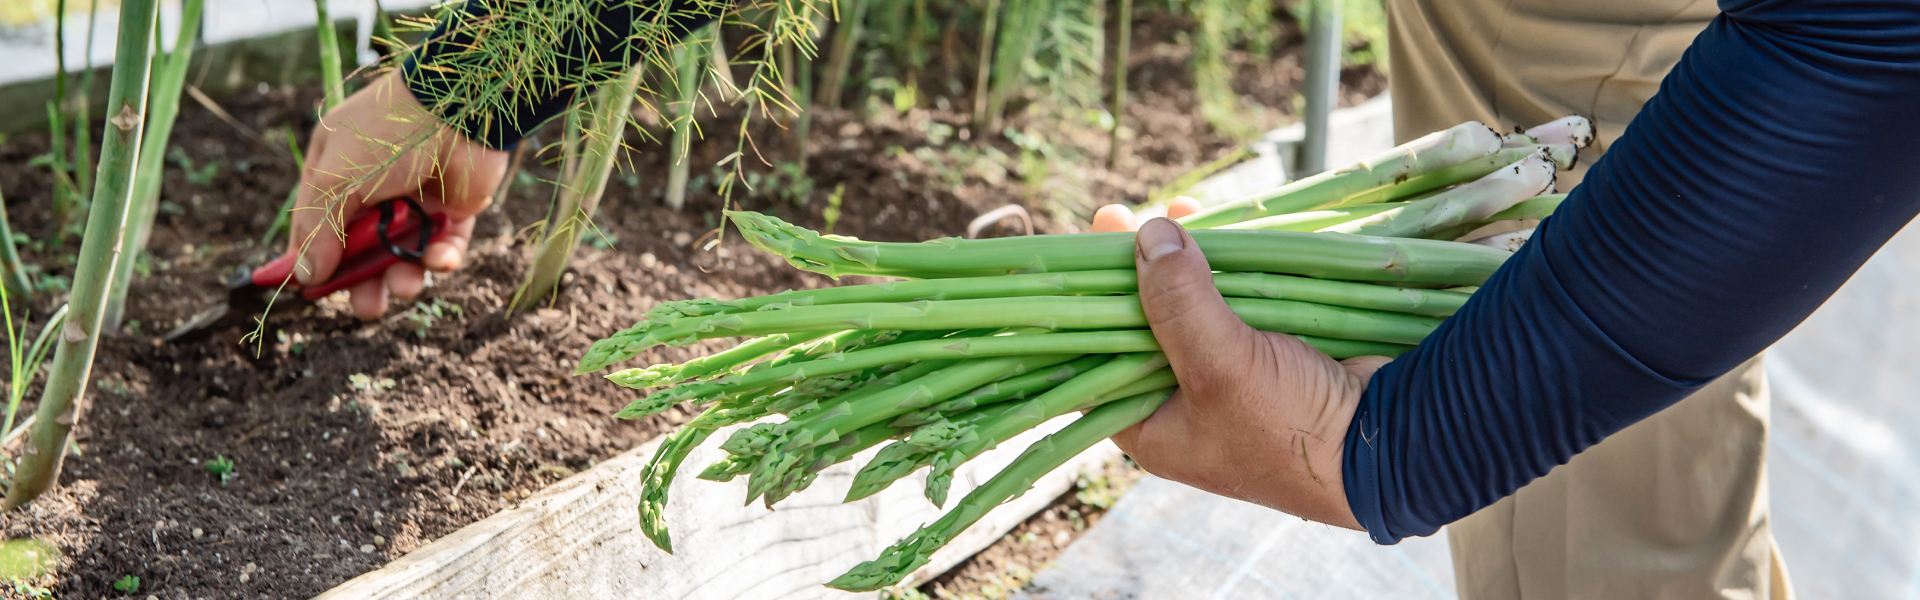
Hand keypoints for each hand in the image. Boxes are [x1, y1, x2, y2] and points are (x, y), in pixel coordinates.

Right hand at [287, 69, 508, 319]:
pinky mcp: (453, 212)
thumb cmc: (388, 134)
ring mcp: (414, 203)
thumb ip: (319, 227)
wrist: (460, 109)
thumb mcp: (336, 177)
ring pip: (403, 257)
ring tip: (405, 285)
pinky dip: (441, 259)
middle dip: (363, 285)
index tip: (312, 294)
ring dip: (402, 278)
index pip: (316, 228)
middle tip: (368, 308)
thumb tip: (305, 277)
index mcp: (335, 174)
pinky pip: (443, 248)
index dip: (314, 262)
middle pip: (361, 254)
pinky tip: (439, 259)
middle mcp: (373, 192)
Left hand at [1089, 200, 1381, 529]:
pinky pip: (1240, 298)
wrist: (1394, 444)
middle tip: (1119, 218)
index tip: (1077, 259)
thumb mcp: (1220, 367)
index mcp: (1155, 428)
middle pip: (1144, 326)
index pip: (1095, 365)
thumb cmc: (1291, 430)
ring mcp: (1233, 373)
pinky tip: (1220, 227)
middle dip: (1136, 272)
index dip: (1083, 312)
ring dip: (1185, 259)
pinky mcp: (1274, 347)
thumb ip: (1177, 304)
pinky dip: (1231, 264)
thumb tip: (1148, 235)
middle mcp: (1187, 403)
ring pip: (1193, 305)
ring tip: (1176, 210)